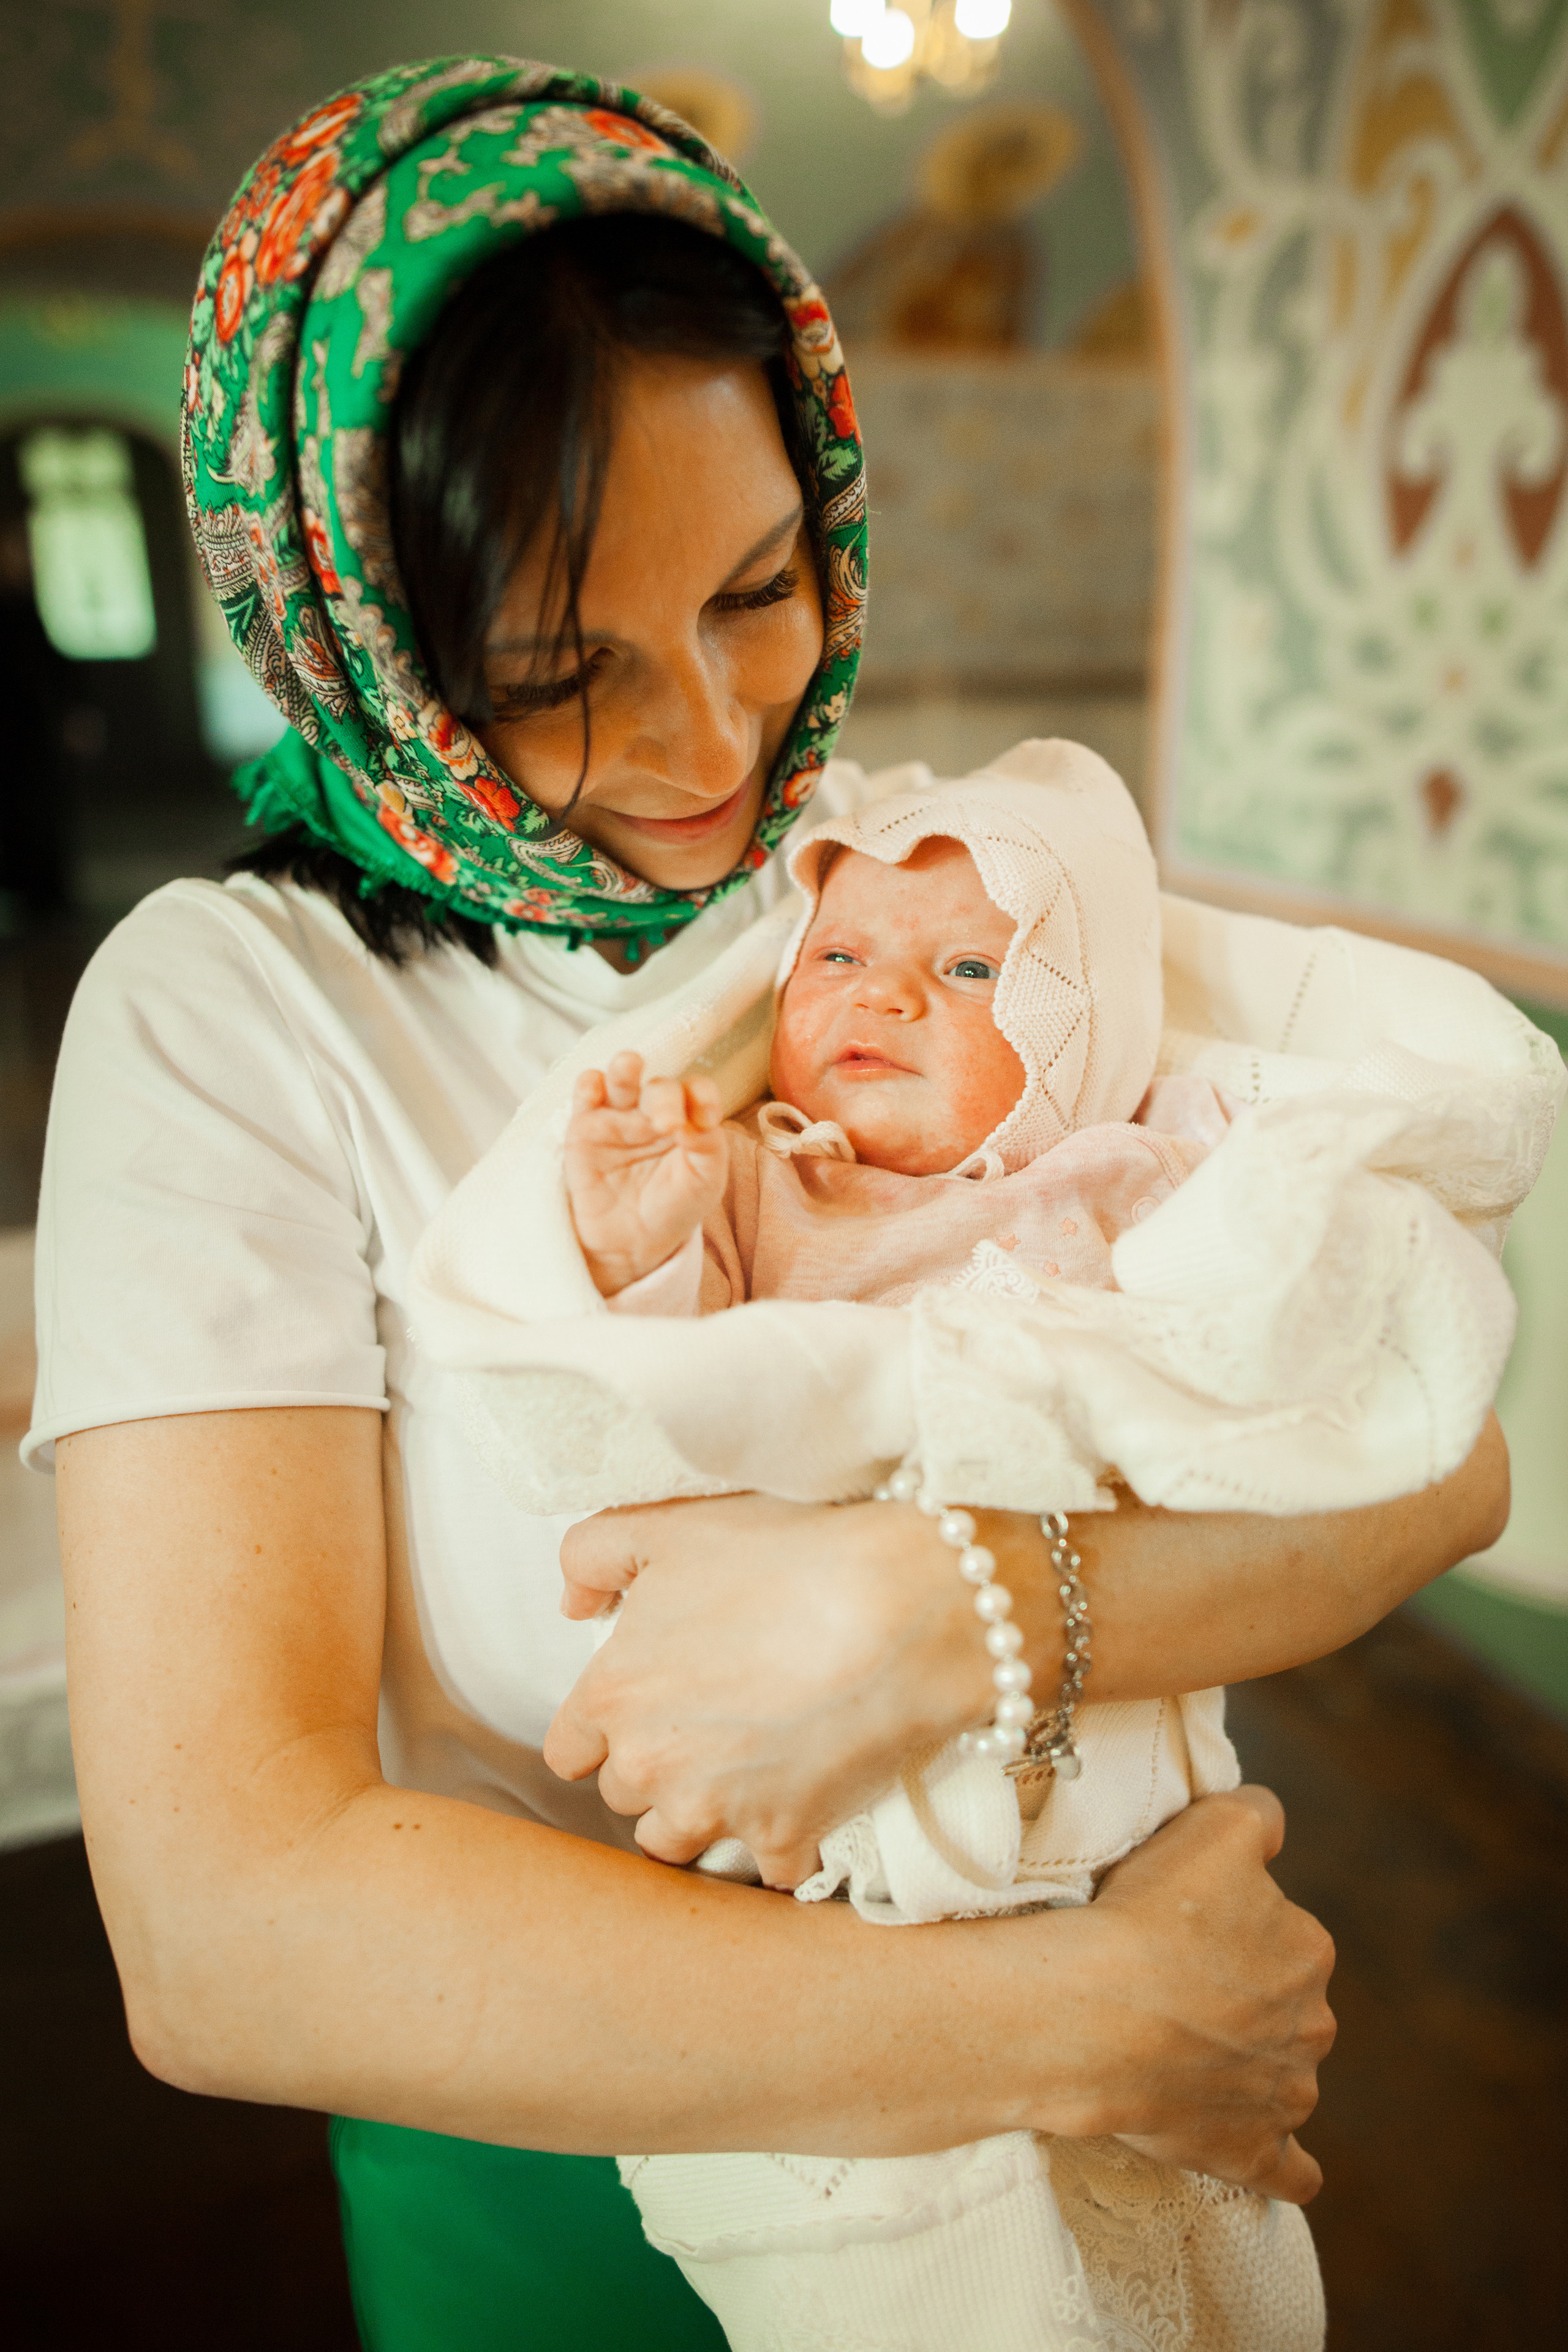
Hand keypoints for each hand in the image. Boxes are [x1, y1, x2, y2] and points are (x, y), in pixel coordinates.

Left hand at [545, 1493, 995, 1886]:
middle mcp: (652, 1767)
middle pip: (625, 1795)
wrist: (902, 1607)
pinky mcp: (788, 1839)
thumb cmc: (787, 1558)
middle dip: (656, 1765)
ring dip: (702, 1814)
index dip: (603, 1725)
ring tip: (747, 1765)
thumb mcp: (668, 1525)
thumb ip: (592, 1555)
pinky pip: (769, 1868)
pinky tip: (806, 1793)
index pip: (568, 1749)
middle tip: (709, 1720)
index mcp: (613, 1696)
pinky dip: (785, 1840)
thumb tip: (572, 1603)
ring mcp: (719, 1812)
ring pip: (678, 1842)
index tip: (644, 1705)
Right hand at [564, 1050, 726, 1296]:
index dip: (702, 1096)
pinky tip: (593, 1088)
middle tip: (667, 1124)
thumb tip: (696, 1119)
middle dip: (665, 1098)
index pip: (697, 1091)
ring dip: (624, 1068)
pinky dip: (588, 1085)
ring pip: (621, 1077)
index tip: (708, 1117)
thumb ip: (709, 1147)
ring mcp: (619, 1116)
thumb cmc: (674, 1207)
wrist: (632, 1243)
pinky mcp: (585, 1127)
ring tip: (629, 1065)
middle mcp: (654, 1111)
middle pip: (661, 1086)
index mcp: (688, 1119)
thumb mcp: (705, 1182)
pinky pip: (585, 1095)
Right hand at [1069, 1785, 1334, 2202]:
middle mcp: (1312, 2024)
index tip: (1180, 1923)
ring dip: (1245, 2063)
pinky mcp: (1254, 2153)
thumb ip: (1258, 1815)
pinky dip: (1281, 2161)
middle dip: (1239, 1992)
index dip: (1226, 1921)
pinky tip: (1269, 2154)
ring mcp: (1286, 2095)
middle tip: (1168, 1982)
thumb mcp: (1214, 1827)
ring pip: (1278, 2071)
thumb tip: (1270, 1821)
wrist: (1096, 2018)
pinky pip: (1291, 2169)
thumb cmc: (1149, 1918)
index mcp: (1309, 1948)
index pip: (1278, 1925)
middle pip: (1279, 1999)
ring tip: (1175, 2049)